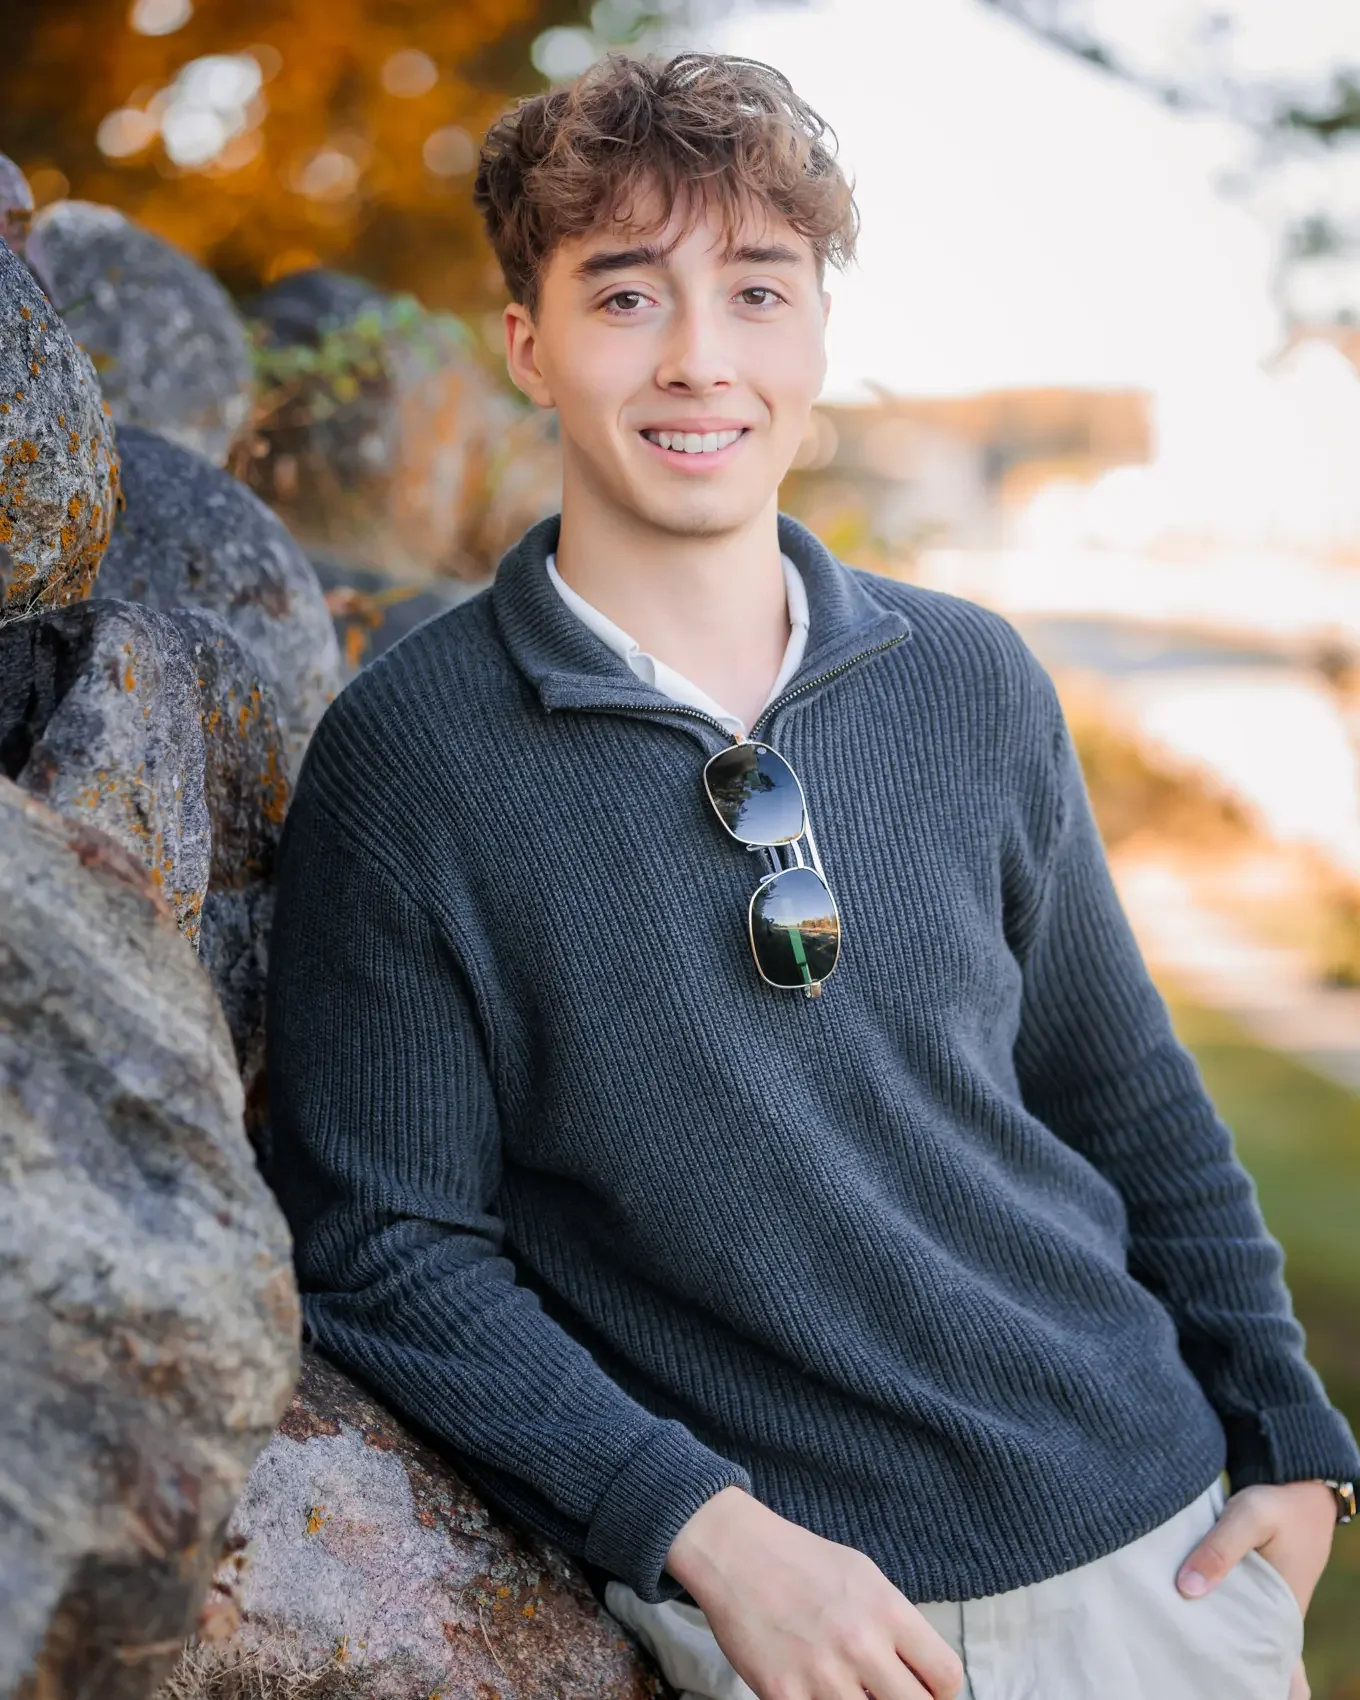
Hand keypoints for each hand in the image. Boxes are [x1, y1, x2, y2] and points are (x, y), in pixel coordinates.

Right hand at [665, 1486, 964, 1699]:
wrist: (736, 1552)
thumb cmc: (803, 1562)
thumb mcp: (864, 1576)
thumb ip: (895, 1625)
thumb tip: (920, 1675)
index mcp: (887, 1610)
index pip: (947, 1676)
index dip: (941, 1693)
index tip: (926, 1692)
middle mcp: (861, 1643)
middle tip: (886, 1694)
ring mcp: (822, 1673)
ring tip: (847, 1688)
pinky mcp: (783, 1695)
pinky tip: (816, 1692)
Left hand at [1176, 1481, 1336, 1699]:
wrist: (1299, 1489)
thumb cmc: (1277, 1506)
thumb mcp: (1248, 1518)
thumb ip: (1219, 1550)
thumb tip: (1187, 1590)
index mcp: (1281, 1615)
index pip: (1269, 1671)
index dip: (1243, 1684)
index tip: (1209, 1687)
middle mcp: (1276, 1621)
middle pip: (1248, 1660)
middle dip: (1221, 1671)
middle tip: (1180, 1673)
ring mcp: (1264, 1609)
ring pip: (1237, 1640)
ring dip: (1212, 1645)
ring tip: (1173, 1657)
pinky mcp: (1252, 1594)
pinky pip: (1232, 1618)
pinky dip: (1213, 1624)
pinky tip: (1184, 1626)